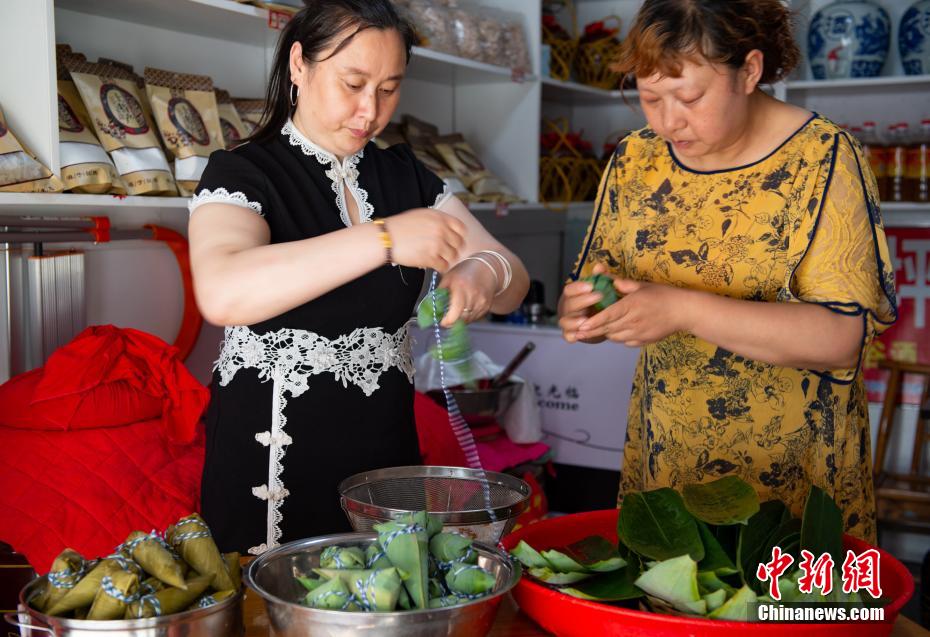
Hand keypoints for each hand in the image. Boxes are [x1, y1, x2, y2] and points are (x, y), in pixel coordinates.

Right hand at [386, 208, 466, 271]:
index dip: (459, 236)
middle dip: (453, 248)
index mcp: (440, 218)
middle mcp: (441, 230)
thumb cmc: (400, 226)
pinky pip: (444, 266)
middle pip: (459, 244)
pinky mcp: (431, 258)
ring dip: (446, 258)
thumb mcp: (422, 214)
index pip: (461, 228)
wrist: (387, 237)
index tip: (455, 241)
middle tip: (446, 252)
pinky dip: (440, 267)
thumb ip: (438, 220)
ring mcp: (437, 245)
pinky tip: (433, 264)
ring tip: (437, 258)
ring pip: (453, 256)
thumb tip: (449, 229)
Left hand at [437, 258, 497, 325]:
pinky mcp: (486, 306)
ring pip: (468, 320)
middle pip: (461, 319)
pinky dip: (468, 316)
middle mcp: (473, 296)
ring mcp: (481, 302)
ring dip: (460, 320)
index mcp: (460, 288)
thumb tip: (432, 307)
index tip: (442, 322)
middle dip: (452, 322)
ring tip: (456, 312)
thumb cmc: (465, 272)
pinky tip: (465, 308)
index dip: (447, 321)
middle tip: (446, 319)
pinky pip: (475, 317)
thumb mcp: (448, 278)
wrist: (486, 268)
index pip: (455, 313)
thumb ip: (440, 293)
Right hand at [558, 263, 610, 342]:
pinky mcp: (570, 333)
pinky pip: (567, 336)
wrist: (597, 320)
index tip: (591, 286)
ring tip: (586, 320)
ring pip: (565, 321)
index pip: (569, 289)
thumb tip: (599, 268)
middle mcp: (568, 307)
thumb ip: (601, 277)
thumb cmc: (597, 302)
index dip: (578, 287)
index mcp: (573, 295)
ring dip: (574, 321)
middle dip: (583, 301)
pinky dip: (572, 336)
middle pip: (569, 304)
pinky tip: (580, 335)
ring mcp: (568, 321)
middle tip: (599, 297)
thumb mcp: (601, 288)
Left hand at [575, 278, 693, 346]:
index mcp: (631, 305)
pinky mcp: (644, 340)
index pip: (607, 316)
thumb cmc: (664, 295)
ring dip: (605, 333)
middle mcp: (633, 321)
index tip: (581, 326)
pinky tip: (616, 332)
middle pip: (608, 329)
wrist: (684, 311)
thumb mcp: (643, 286)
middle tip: (578, 332)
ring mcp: (639, 333)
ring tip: (596, 330)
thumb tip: (610, 282)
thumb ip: (624, 285)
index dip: (593, 322)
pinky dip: (618, 338)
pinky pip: (625, 342)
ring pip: (615, 337)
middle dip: (592, 331)